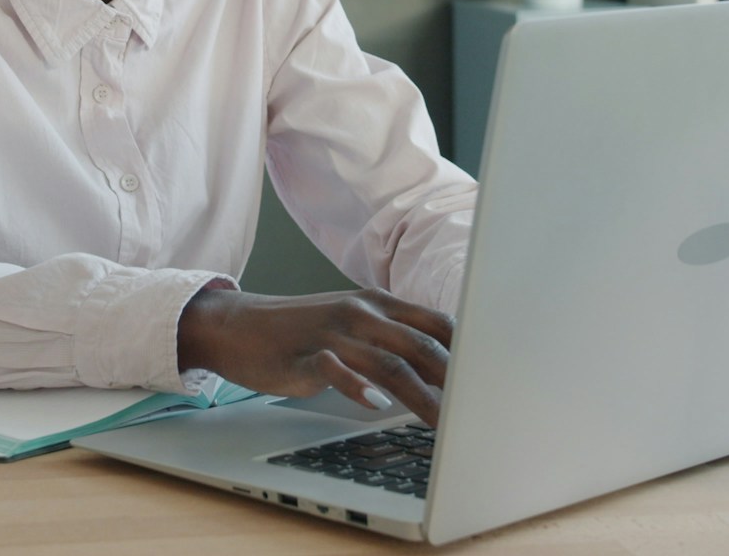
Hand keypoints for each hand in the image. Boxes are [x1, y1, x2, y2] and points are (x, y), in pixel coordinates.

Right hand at [176, 287, 451, 425]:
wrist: (238, 326)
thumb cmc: (300, 331)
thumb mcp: (352, 323)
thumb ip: (391, 339)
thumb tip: (440, 370)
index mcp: (378, 302)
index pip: (438, 324)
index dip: (468, 353)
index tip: (490, 382)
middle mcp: (361, 313)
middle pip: (421, 347)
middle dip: (454, 383)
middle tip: (475, 413)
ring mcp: (334, 332)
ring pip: (389, 364)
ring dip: (421, 397)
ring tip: (443, 426)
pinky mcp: (306, 355)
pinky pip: (338, 370)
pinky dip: (360, 389)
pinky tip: (376, 406)